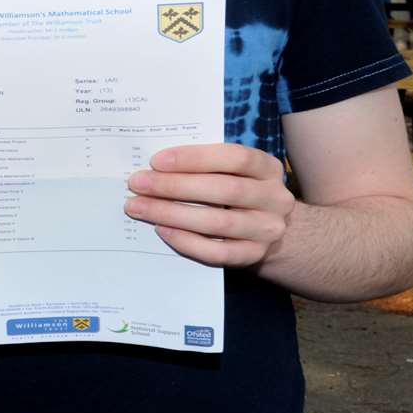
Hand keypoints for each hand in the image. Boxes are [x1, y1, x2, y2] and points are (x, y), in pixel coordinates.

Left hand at [125, 143, 294, 266]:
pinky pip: (219, 252)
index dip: (195, 157)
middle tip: (138, 184)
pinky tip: (162, 230)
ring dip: (173, 214)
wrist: (264, 230)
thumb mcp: (229, 171)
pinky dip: (187, 241)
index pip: (235, 158)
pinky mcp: (255, 255)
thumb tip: (154, 166)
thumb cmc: (234, 190)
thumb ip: (201, 165)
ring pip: (219, 223)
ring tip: (140, 207)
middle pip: (224, 190)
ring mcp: (268, 230)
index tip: (156, 161)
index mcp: (267, 168)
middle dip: (175, 186)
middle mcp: (274, 198)